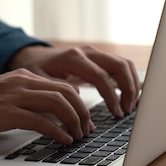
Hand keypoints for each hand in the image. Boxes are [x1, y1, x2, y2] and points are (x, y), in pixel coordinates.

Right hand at [0, 69, 94, 143]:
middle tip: (86, 130)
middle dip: (82, 112)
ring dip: (73, 122)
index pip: (62, 85)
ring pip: (58, 103)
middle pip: (66, 92)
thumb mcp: (5, 94)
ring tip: (77, 136)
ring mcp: (15, 96)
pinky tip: (62, 141)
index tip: (84, 120)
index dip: (79, 103)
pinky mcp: (7, 113)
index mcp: (23, 77)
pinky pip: (41, 121)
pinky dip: (57, 132)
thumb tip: (51, 113)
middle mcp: (22, 82)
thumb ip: (26, 98)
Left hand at [8, 45, 140, 116]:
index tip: (116, 113)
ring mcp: (95, 54)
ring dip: (132, 85)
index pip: (101, 76)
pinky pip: (120, 67)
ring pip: (124, 64)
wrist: (34, 57)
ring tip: (129, 106)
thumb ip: (58, 94)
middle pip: (119, 65)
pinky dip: (129, 80)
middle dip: (128, 89)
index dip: (111, 96)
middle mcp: (87, 52)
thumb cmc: (36, 70)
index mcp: (73, 58)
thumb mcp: (40, 83)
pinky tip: (129, 98)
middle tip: (127, 110)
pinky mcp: (99, 59)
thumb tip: (78, 112)